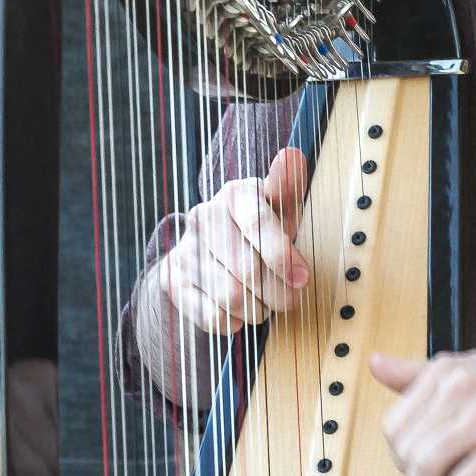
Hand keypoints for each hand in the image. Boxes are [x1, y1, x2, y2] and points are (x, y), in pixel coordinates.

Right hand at [158, 148, 308, 334]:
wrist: (212, 253)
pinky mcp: (172, 281)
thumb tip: (292, 154)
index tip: (302, 278)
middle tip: (290, 298)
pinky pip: (211, 316)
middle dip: (278, 292)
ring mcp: (186, 250)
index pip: (257, 224)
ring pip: (231, 298)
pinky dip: (233, 321)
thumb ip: (288, 187)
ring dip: (258, 308)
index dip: (282, 255)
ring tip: (265, 302)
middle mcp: (204, 217)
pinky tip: (239, 311)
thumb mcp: (280, 209)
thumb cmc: (260, 228)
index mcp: (235, 194)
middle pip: (248, 270)